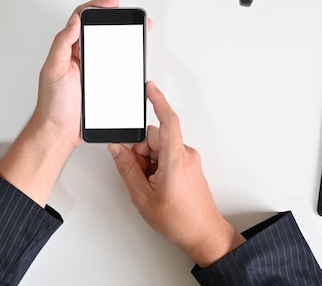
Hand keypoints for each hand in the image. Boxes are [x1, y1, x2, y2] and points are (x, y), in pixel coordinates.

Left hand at [32, 0, 119, 150]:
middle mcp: (79, 57)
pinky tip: (133, 61)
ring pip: (110, 49)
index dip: (97, 8)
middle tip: (130, 18)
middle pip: (99, 31)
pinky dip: (126, 62)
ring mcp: (91, 70)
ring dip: (123, 41)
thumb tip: (74, 21)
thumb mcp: (53, 69)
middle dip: (115, 21)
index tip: (112, 5)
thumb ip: (62, 44)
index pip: (81, 19)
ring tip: (136, 35)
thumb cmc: (52, 104)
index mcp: (68, 50)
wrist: (59, 131)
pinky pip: (116, 69)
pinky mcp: (101, 84)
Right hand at [108, 81, 245, 266]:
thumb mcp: (143, 197)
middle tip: (138, 175)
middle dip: (140, 151)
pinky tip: (156, 185)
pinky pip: (166, 156)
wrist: (204, 234)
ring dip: (148, 161)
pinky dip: (156, 166)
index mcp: (175, 158)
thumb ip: (127, 168)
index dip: (158, 101)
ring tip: (149, 185)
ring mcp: (188, 160)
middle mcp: (185, 155)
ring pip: (158, 147)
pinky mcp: (188, 166)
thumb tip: (117, 149)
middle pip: (154, 137)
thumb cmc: (180, 220)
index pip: (168, 121)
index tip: (149, 88)